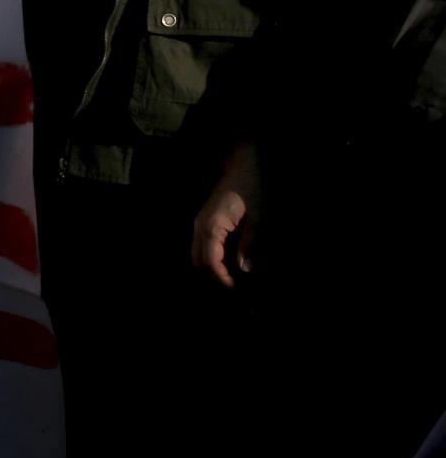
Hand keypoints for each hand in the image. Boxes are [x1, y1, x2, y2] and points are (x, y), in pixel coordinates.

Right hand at [191, 143, 262, 288]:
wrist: (243, 161)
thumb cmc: (252, 185)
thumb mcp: (259, 214)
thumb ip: (251, 242)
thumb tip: (245, 270)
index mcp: (210, 226)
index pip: (208, 263)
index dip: (221, 281)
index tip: (237, 294)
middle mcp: (200, 228)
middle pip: (198, 264)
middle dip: (214, 282)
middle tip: (236, 296)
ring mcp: (201, 226)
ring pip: (199, 258)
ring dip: (214, 274)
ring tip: (234, 286)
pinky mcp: (207, 225)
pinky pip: (205, 250)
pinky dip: (216, 263)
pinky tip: (232, 270)